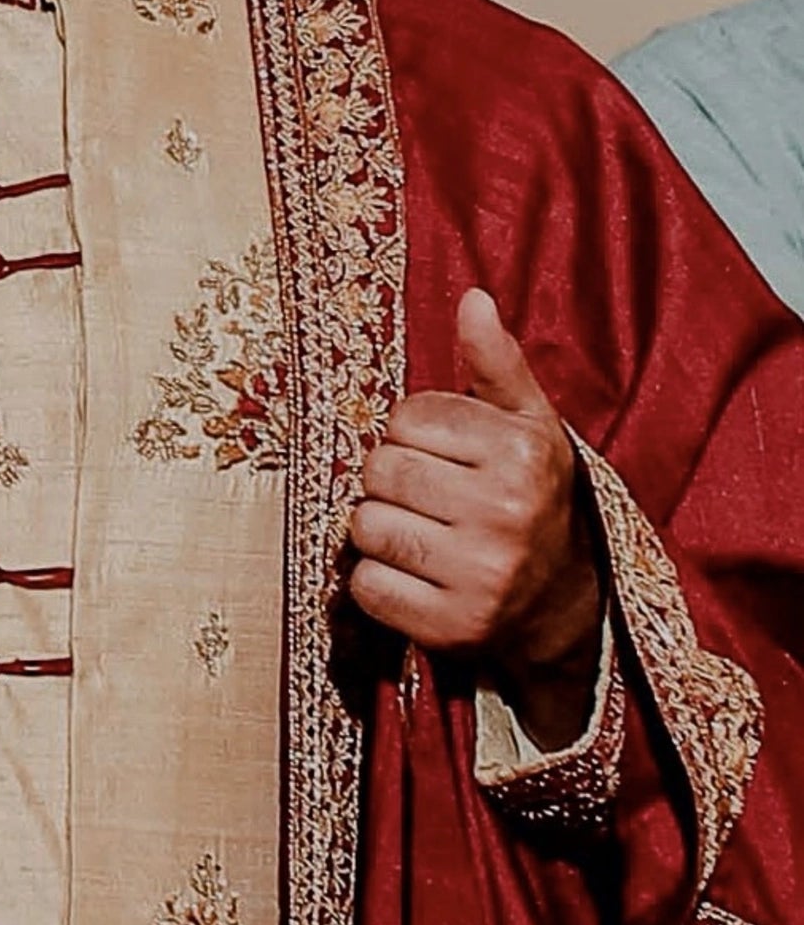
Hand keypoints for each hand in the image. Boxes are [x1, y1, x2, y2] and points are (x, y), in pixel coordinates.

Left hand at [345, 288, 600, 744]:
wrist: (560, 605)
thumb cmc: (531, 498)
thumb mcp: (529, 425)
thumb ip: (497, 363)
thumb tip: (473, 298)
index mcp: (522, 451)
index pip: (407, 418)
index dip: (412, 434)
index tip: (443, 454)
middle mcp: (504, 511)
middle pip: (379, 470)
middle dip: (391, 481)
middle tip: (427, 499)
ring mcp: (477, 573)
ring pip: (364, 526)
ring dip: (378, 532)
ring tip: (420, 537)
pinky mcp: (449, 626)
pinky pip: (365, 586)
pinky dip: (376, 581)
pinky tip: (414, 577)